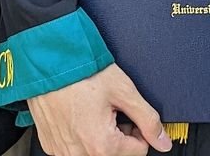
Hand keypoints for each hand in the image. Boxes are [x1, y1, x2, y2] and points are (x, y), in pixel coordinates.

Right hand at [27, 63, 170, 155]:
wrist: (46, 63)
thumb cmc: (81, 73)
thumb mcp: (123, 91)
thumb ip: (148, 119)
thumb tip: (163, 141)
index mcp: (102, 146)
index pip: (139, 150)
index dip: (137, 128)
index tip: (127, 112)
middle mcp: (81, 155)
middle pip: (117, 154)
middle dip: (119, 134)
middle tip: (110, 110)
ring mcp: (63, 153)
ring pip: (96, 153)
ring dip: (100, 136)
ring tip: (92, 111)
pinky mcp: (51, 147)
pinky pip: (75, 149)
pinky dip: (81, 135)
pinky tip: (78, 115)